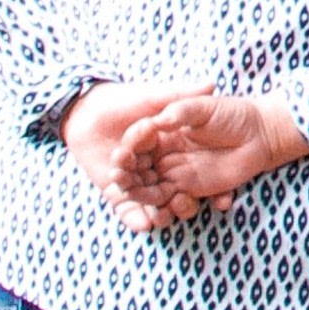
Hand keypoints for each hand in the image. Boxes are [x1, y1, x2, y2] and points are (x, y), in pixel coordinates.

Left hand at [61, 80, 213, 231]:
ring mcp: (136, 181)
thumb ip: (181, 94)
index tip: (222, 194)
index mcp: (168, 147)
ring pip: (155, 204)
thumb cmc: (122, 100)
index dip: (207, 180)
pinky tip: (144, 224)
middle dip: (184, 203)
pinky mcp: (115, 192)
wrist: (86, 111)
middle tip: (186, 204)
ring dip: (162, 214)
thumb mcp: (154, 96)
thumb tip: (212, 85)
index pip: (192, 167)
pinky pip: (128, 211)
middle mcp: (156, 167)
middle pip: (176, 191)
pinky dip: (135, 220)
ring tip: (166, 216)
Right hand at [113, 93, 308, 223]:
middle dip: (130, 182)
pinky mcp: (191, 188)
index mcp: (161, 133)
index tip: (120, 159)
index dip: (126, 153)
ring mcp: (176, 173)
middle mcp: (163, 156)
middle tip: (125, 187)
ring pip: (153, 192)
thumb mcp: (205, 107)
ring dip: (147, 200)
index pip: (136, 146)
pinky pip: (176, 202)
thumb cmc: (232, 113)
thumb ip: (182, 110)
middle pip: (138, 173)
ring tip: (151, 204)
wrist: (261, 132)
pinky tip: (174, 208)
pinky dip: (173, 208)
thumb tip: (160, 119)